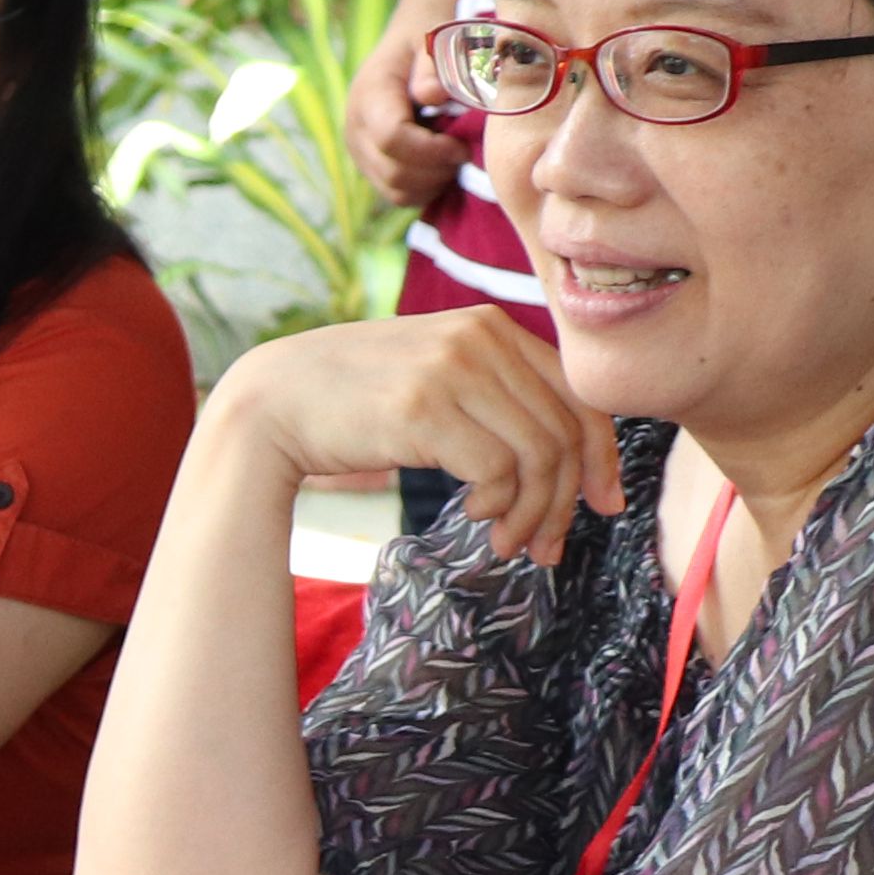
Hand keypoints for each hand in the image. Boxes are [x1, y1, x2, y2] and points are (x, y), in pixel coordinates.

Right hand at [213, 313, 620, 564]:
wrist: (269, 403)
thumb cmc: (351, 403)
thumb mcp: (433, 378)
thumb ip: (491, 393)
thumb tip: (562, 455)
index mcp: (489, 326)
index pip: (577, 394)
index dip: (602, 457)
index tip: (604, 505)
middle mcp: (479, 337)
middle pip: (564, 430)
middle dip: (567, 501)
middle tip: (549, 547)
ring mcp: (451, 369)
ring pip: (538, 454)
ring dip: (533, 514)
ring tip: (509, 544)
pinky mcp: (423, 407)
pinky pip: (498, 469)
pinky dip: (499, 506)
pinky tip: (477, 519)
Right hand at [344, 22, 466, 208]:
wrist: (410, 40)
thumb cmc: (430, 38)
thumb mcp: (437, 39)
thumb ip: (435, 66)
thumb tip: (431, 95)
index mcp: (370, 95)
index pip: (392, 138)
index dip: (432, 149)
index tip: (462, 144)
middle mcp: (355, 127)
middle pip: (393, 172)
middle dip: (436, 169)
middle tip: (464, 149)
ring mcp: (359, 150)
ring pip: (394, 190)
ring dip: (432, 181)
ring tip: (452, 155)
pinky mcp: (369, 165)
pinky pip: (396, 194)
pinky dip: (424, 188)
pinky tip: (441, 165)